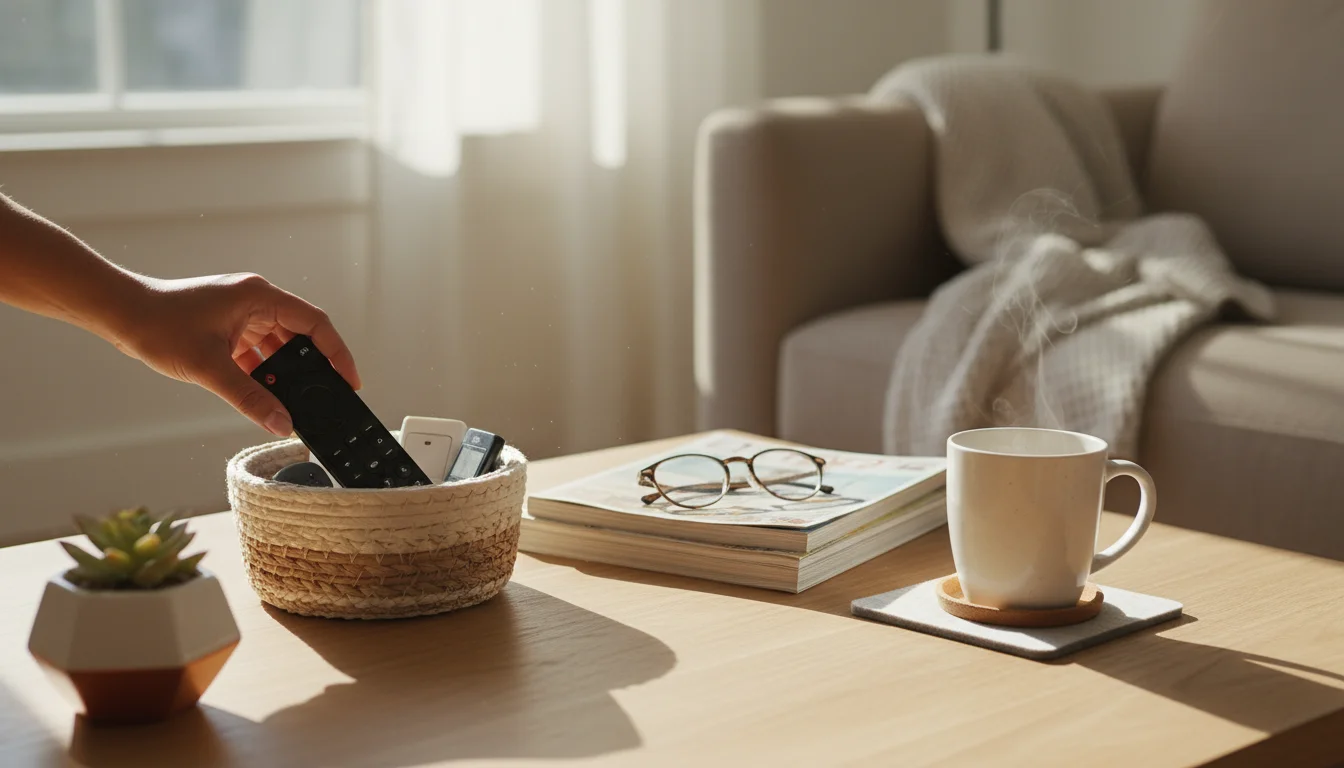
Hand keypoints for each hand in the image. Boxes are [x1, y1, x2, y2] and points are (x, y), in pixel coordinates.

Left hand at [109, 273, 360, 436]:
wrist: (119, 313)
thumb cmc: (158, 326)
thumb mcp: (209, 368)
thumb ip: (249, 398)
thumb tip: (281, 424)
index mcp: (259, 297)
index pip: (315, 324)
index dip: (338, 353)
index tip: (349, 381)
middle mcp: (256, 301)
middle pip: (301, 335)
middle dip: (313, 367)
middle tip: (325, 396)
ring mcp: (242, 313)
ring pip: (279, 345)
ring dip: (284, 373)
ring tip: (293, 400)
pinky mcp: (229, 326)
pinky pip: (258, 351)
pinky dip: (263, 373)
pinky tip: (264, 394)